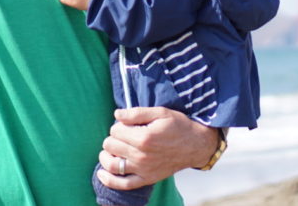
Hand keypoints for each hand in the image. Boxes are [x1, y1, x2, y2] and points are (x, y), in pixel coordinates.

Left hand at [96, 107, 218, 189]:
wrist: (195, 145)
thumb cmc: (178, 126)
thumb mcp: (160, 112)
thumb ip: (137, 113)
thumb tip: (116, 114)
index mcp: (144, 137)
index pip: (115, 130)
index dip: (119, 125)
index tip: (127, 124)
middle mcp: (141, 155)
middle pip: (111, 145)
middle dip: (113, 137)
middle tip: (124, 134)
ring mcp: (143, 169)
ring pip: (112, 164)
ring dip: (106, 156)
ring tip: (110, 150)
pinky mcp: (146, 179)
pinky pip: (122, 184)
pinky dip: (108, 180)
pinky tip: (102, 172)